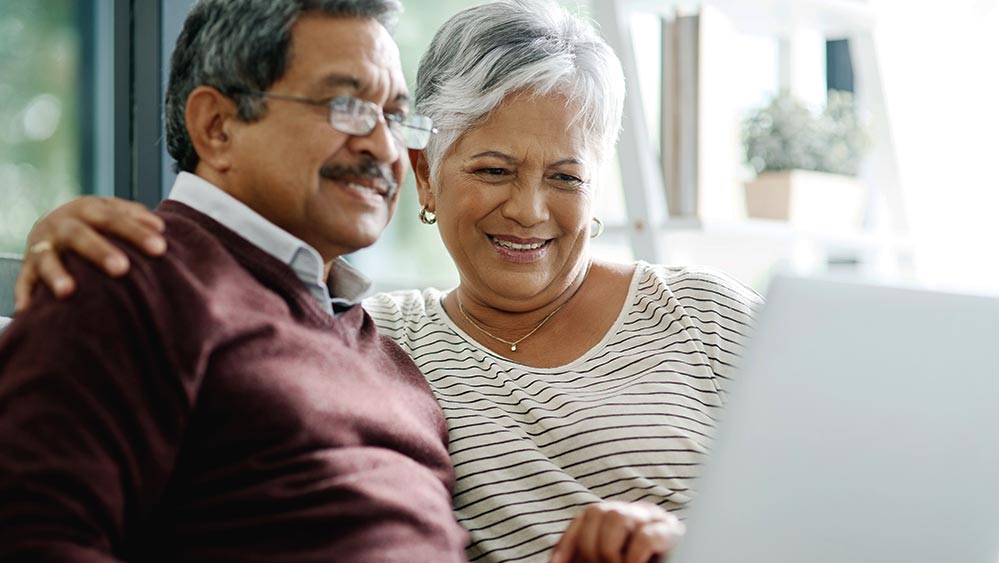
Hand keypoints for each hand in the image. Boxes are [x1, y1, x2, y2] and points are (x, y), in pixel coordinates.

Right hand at [15, 196, 165, 311]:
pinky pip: (24, 281)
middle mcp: (61, 224)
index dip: (136, 231)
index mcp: (88, 208)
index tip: (160, 248)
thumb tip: (159, 227)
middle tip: (122, 268)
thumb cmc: (95, 222)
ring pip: (46, 258)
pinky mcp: (28, 267)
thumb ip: (134, 216)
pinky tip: (29, 311)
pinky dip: (25, 295)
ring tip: (68, 291)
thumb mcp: (112, 211)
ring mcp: (42, 245)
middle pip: (79, 235)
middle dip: (99, 251)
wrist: (53, 224)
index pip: (113, 218)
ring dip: (56, 274)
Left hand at [549, 501, 684, 562]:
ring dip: (610, 551)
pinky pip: (645, 536)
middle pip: (598, 511)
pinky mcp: (673, 532)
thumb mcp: (616, 558)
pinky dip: (633, 558)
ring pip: (618, 517)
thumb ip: (592, 557)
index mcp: (620, 517)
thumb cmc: (647, 561)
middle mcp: (636, 511)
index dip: (567, 541)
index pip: (586, 516)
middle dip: (590, 548)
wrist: (692, 556)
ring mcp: (655, 518)